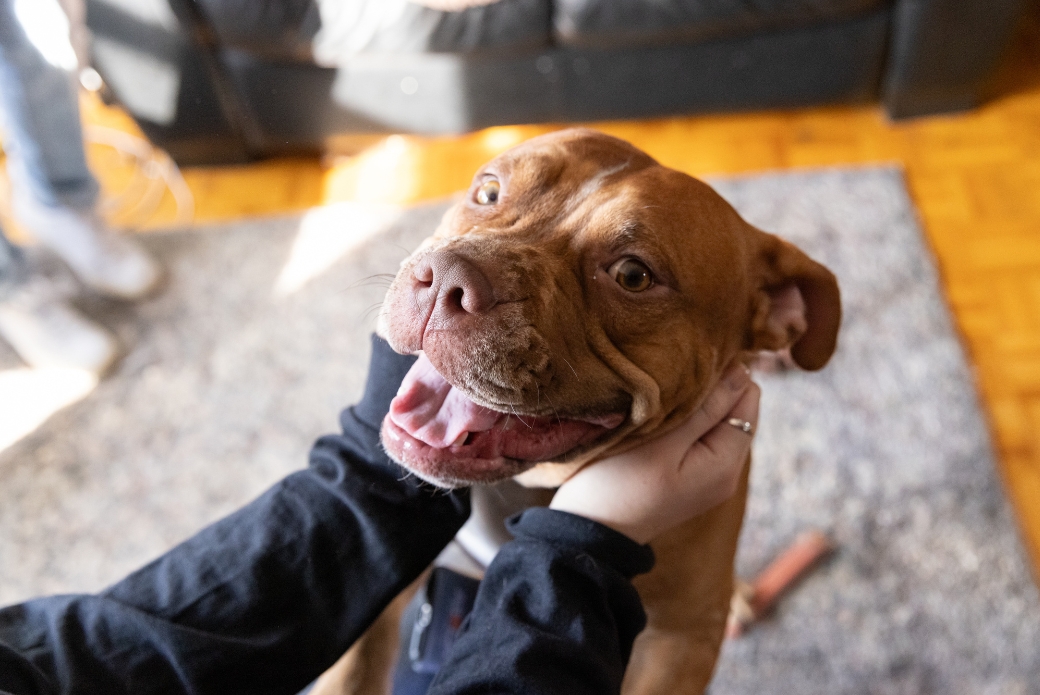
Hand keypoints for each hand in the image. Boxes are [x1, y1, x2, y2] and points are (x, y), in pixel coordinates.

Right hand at [550, 361, 759, 543]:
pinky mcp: (690, 478)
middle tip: (667, 378)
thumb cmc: (618, 485)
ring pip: (715, 422)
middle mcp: (726, 473)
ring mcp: (708, 477)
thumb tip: (743, 371)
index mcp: (726, 463)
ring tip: (659, 398)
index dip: (723, 373)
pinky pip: (700, 437)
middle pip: (734, 410)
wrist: (588, 532)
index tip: (685, 362)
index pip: (748, 398)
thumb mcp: (662, 443)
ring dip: (694, 405)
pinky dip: (685, 421)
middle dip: (709, 389)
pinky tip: (659, 418)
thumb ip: (706, 409)